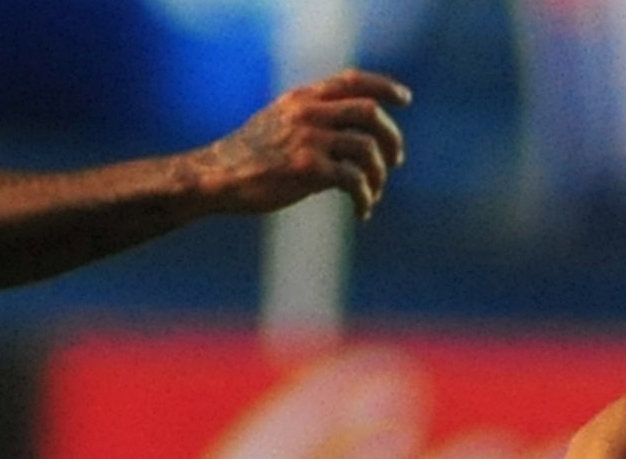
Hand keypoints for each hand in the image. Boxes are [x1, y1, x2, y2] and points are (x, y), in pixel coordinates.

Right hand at [200, 70, 410, 221]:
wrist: (220, 176)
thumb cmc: (254, 155)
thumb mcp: (282, 122)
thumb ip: (315, 118)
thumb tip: (360, 134)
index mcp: (303, 98)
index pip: (351, 80)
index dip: (384, 87)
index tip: (405, 99)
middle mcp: (308, 112)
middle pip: (371, 113)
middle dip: (392, 138)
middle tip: (395, 161)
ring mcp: (308, 138)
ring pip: (368, 149)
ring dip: (379, 175)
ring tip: (373, 193)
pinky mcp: (307, 168)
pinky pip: (355, 182)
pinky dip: (365, 199)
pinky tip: (362, 212)